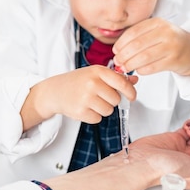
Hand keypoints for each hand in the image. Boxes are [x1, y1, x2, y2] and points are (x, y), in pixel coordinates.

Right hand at [21, 65, 137, 129]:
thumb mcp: (95, 74)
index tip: (132, 97)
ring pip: (108, 111)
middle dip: (111, 101)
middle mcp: (92, 83)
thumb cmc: (77, 81)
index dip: (131, 92)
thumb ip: (116, 77)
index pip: (123, 83)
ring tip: (90, 102)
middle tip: (99, 96)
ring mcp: (85, 98)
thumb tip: (135, 80)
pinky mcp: (80, 112)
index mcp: (98, 71)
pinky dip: (93, 116)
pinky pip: (98, 119)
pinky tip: (84, 107)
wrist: (55, 91)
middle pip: (116, 100)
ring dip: (102, 109)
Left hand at [112, 17, 189, 81]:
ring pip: (143, 57)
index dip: (121, 44)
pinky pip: (152, 67)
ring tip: (125, 68)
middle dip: (123, 56)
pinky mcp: (175, 60)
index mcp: (157, 23)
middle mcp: (165, 32)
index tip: (115, 51)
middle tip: (117, 62)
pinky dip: (142, 70)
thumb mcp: (156, 32)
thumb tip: (117, 51)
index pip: (132, 32)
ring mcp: (171, 46)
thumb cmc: (171, 42)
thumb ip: (139, 37)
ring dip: (130, 64)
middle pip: (136, 45)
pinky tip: (139, 70)